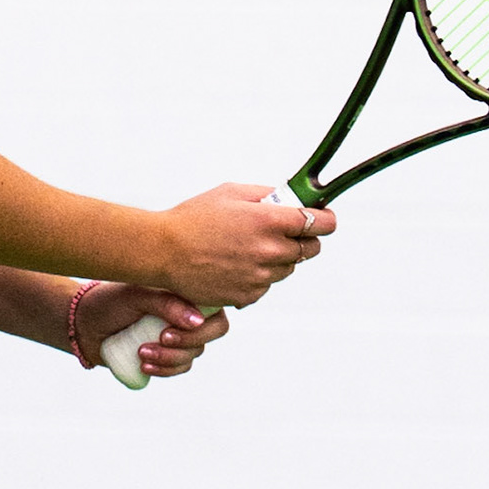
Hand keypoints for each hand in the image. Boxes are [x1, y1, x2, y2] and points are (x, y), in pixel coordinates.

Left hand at [74, 282, 228, 380]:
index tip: (173, 326)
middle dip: (188, 341)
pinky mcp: (168, 354)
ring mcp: (178, 333)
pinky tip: (144, 365)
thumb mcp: (135, 295)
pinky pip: (181, 367)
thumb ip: (166, 303)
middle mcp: (185, 310)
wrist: (85, 324)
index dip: (204, 320)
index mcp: (182, 288)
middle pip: (212, 331)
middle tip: (161, 338)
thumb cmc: (110, 301)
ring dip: (171, 357)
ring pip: (195, 353)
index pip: (214, 303)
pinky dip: (166, 370)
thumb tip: (198, 320)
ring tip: (141, 351)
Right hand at [157, 183, 334, 307]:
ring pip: (288, 267)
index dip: (324, 219)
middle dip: (301, 238)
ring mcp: (261, 277)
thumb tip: (290, 198)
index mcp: (268, 221)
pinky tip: (235, 262)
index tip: (323, 217)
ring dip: (278, 257)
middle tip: (280, 229)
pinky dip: (259, 274)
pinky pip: (267, 284)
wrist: (164, 252)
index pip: (319, 223)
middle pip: (310, 249)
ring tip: (246, 245)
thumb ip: (266, 195)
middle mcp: (270, 251)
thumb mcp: (230, 192)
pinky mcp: (249, 296)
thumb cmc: (193, 219)